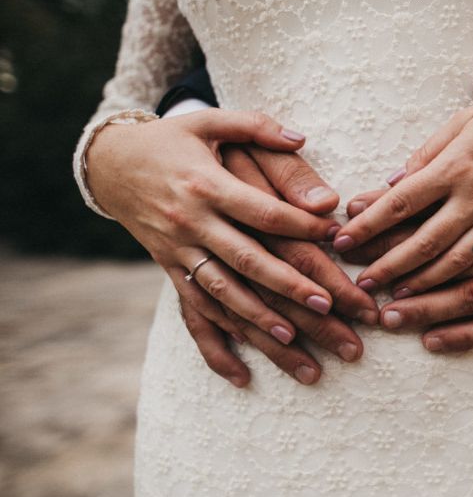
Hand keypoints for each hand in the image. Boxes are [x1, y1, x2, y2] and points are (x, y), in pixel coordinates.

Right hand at [86, 109, 344, 381]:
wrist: (111, 164)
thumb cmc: (170, 141)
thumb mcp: (207, 122)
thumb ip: (255, 126)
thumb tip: (302, 137)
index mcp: (207, 185)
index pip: (262, 211)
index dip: (301, 223)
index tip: (337, 237)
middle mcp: (192, 224)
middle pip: (248, 261)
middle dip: (290, 285)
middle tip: (329, 307)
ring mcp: (178, 252)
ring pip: (222, 294)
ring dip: (258, 321)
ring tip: (296, 344)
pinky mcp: (170, 271)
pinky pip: (193, 312)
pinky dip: (215, 345)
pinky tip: (241, 375)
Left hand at [333, 80, 472, 293]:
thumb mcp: (465, 122)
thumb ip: (427, 155)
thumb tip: (393, 183)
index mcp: (456, 164)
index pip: (400, 201)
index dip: (368, 224)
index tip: (342, 240)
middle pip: (423, 241)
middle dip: (388, 265)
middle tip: (362, 284)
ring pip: (456, 263)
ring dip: (422, 285)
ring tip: (395, 300)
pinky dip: (464, 283)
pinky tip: (443, 295)